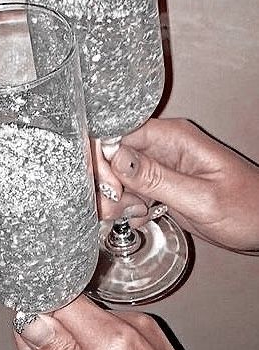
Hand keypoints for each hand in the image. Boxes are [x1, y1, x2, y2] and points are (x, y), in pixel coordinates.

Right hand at [14, 295, 180, 349]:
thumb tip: (32, 319)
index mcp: (115, 336)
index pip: (56, 295)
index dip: (35, 312)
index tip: (29, 335)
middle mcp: (133, 322)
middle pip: (71, 307)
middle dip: (52, 330)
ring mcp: (145, 327)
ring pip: (89, 317)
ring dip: (73, 337)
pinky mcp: (151, 335)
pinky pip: (111, 327)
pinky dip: (96, 343)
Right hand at [96, 118, 258, 251]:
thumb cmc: (248, 208)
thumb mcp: (201, 197)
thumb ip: (156, 178)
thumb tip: (114, 157)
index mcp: (173, 137)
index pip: (119, 133)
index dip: (105, 157)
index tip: (110, 186)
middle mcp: (161, 147)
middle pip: (112, 154)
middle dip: (108, 182)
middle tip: (119, 206)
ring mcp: (159, 166)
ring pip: (116, 174)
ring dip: (116, 198)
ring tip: (136, 213)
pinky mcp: (158, 184)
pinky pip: (128, 189)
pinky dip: (127, 205)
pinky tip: (140, 216)